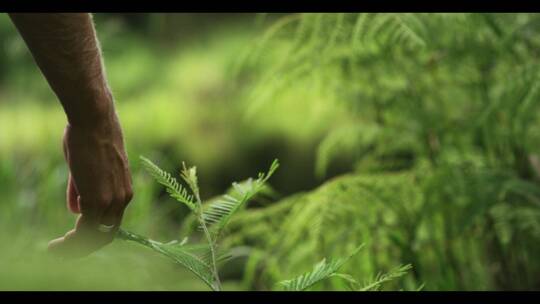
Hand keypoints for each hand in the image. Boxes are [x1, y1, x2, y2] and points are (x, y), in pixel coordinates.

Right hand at [48, 110, 132, 257]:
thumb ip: (83, 190)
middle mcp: (122, 199)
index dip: (93, 235)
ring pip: (96, 237)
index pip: (112, 224)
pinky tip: (58, 242)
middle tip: (61, 248)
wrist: (94, 122)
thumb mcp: (86, 168)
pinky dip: (72, 241)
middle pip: (106, 236)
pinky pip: (86, 230)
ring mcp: (112, 200)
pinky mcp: (98, 199)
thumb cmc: (88, 138)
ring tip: (54, 249)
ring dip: (74, 248)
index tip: (72, 237)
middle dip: (83, 247)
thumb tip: (76, 210)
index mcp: (124, 192)